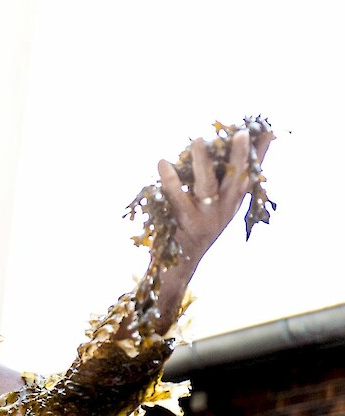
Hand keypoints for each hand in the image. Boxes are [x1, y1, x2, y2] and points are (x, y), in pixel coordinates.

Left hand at [160, 127, 273, 265]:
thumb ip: (220, 184)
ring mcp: (204, 218)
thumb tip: (221, 155)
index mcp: (232, 205)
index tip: (269, 132)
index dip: (260, 156)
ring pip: (206, 186)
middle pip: (236, 181)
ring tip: (198, 140)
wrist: (177, 267)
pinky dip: (169, 179)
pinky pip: (175, 197)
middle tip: (243, 132)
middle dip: (240, 156)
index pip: (251, 177)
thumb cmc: (195, 229)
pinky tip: (163, 162)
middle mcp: (223, 211)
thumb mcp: (214, 208)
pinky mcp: (182, 224)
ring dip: (202, 162)